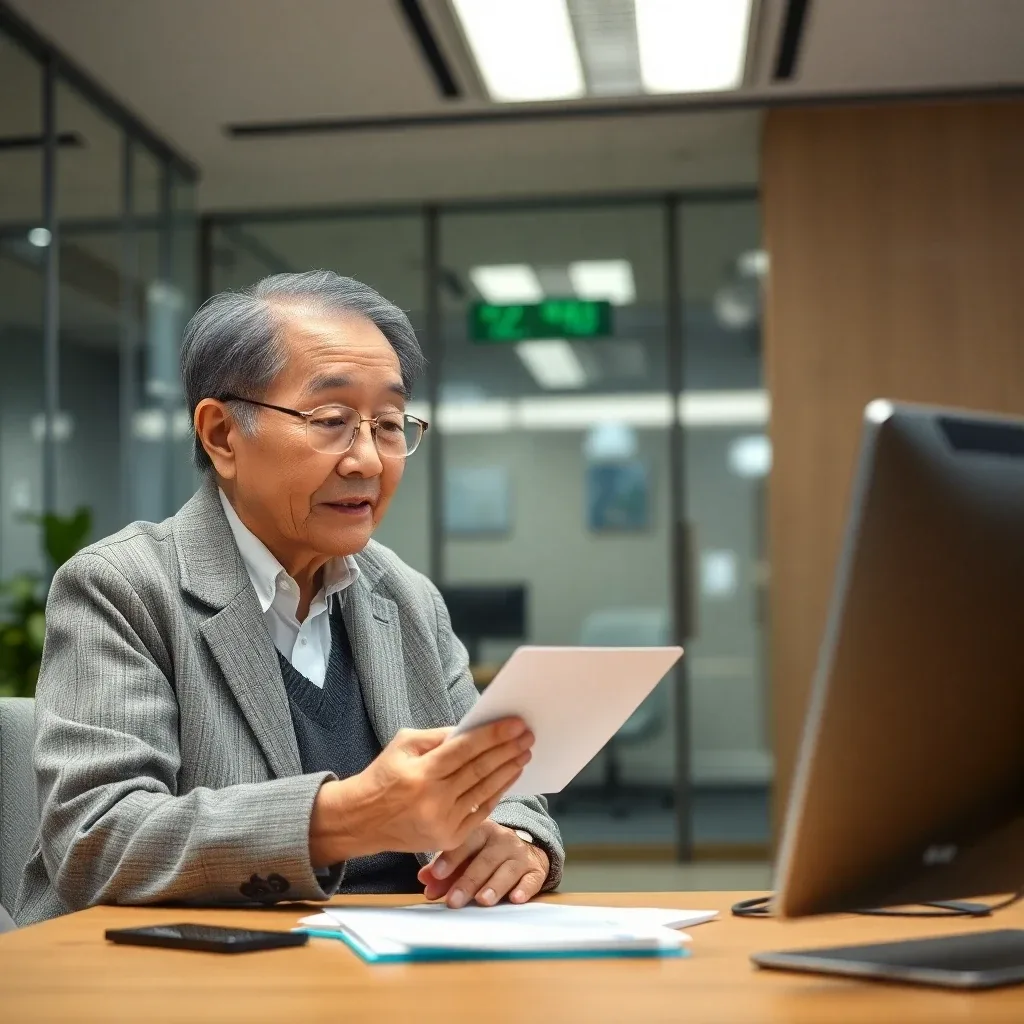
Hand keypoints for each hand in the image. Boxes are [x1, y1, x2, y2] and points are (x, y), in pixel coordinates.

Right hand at [309, 719, 532, 865]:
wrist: (361, 820)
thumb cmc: (383, 775)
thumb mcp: (403, 745)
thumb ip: (438, 736)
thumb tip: (473, 729)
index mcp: (421, 773)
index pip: (466, 749)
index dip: (494, 735)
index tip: (516, 724)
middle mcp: (434, 800)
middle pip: (480, 770)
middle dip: (508, 750)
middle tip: (528, 735)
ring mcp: (443, 822)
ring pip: (485, 791)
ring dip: (508, 770)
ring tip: (524, 753)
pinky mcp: (448, 839)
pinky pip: (481, 812)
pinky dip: (498, 793)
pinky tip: (509, 777)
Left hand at [417, 819, 550, 908]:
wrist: (526, 849)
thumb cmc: (486, 854)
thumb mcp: (466, 856)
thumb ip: (445, 868)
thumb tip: (425, 880)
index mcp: (481, 831)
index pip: (465, 842)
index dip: (450, 858)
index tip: (436, 873)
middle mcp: (502, 840)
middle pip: (485, 860)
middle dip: (468, 881)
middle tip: (454, 901)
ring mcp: (521, 854)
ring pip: (508, 870)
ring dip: (494, 886)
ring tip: (482, 901)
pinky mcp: (536, 870)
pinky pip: (532, 879)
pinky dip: (525, 888)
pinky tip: (516, 898)